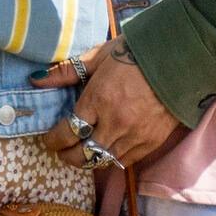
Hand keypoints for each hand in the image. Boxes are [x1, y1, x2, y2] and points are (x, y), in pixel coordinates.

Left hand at [33, 43, 187, 167]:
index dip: (54, 140)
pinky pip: (124, 161)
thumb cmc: (135, 53)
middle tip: (61, 150)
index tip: (50, 138)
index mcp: (99, 99)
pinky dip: (111, 159)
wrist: (179, 59)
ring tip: (81, 152)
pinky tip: (106, 150)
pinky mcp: (151, 142)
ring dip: (88, 160)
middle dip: (67, 156)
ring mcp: (135, 136)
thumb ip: (65, 71)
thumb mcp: (98, 57)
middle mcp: (115, 123)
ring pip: (103, 162)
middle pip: (82, 155)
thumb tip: (36, 80)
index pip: (68, 132)